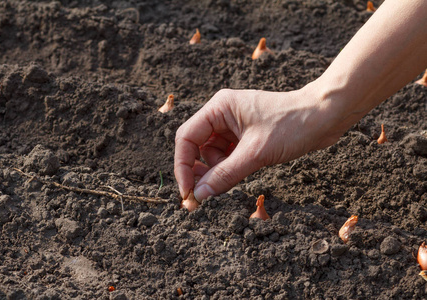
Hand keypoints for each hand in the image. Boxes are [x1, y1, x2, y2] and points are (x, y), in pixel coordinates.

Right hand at [174, 86, 340, 200]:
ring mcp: (234, 125)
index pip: (187, 138)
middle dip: (200, 172)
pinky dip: (230, 169)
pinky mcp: (246, 136)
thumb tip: (200, 196)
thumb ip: (225, 175)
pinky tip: (241, 174)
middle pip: (197, 147)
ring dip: (219, 172)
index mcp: (219, 108)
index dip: (183, 166)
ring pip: (213, 155)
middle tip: (203, 197)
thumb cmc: (292, 125)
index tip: (187, 192)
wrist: (326, 117)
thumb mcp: (255, 153)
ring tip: (234, 178)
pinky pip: (228, 157)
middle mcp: (222, 114)